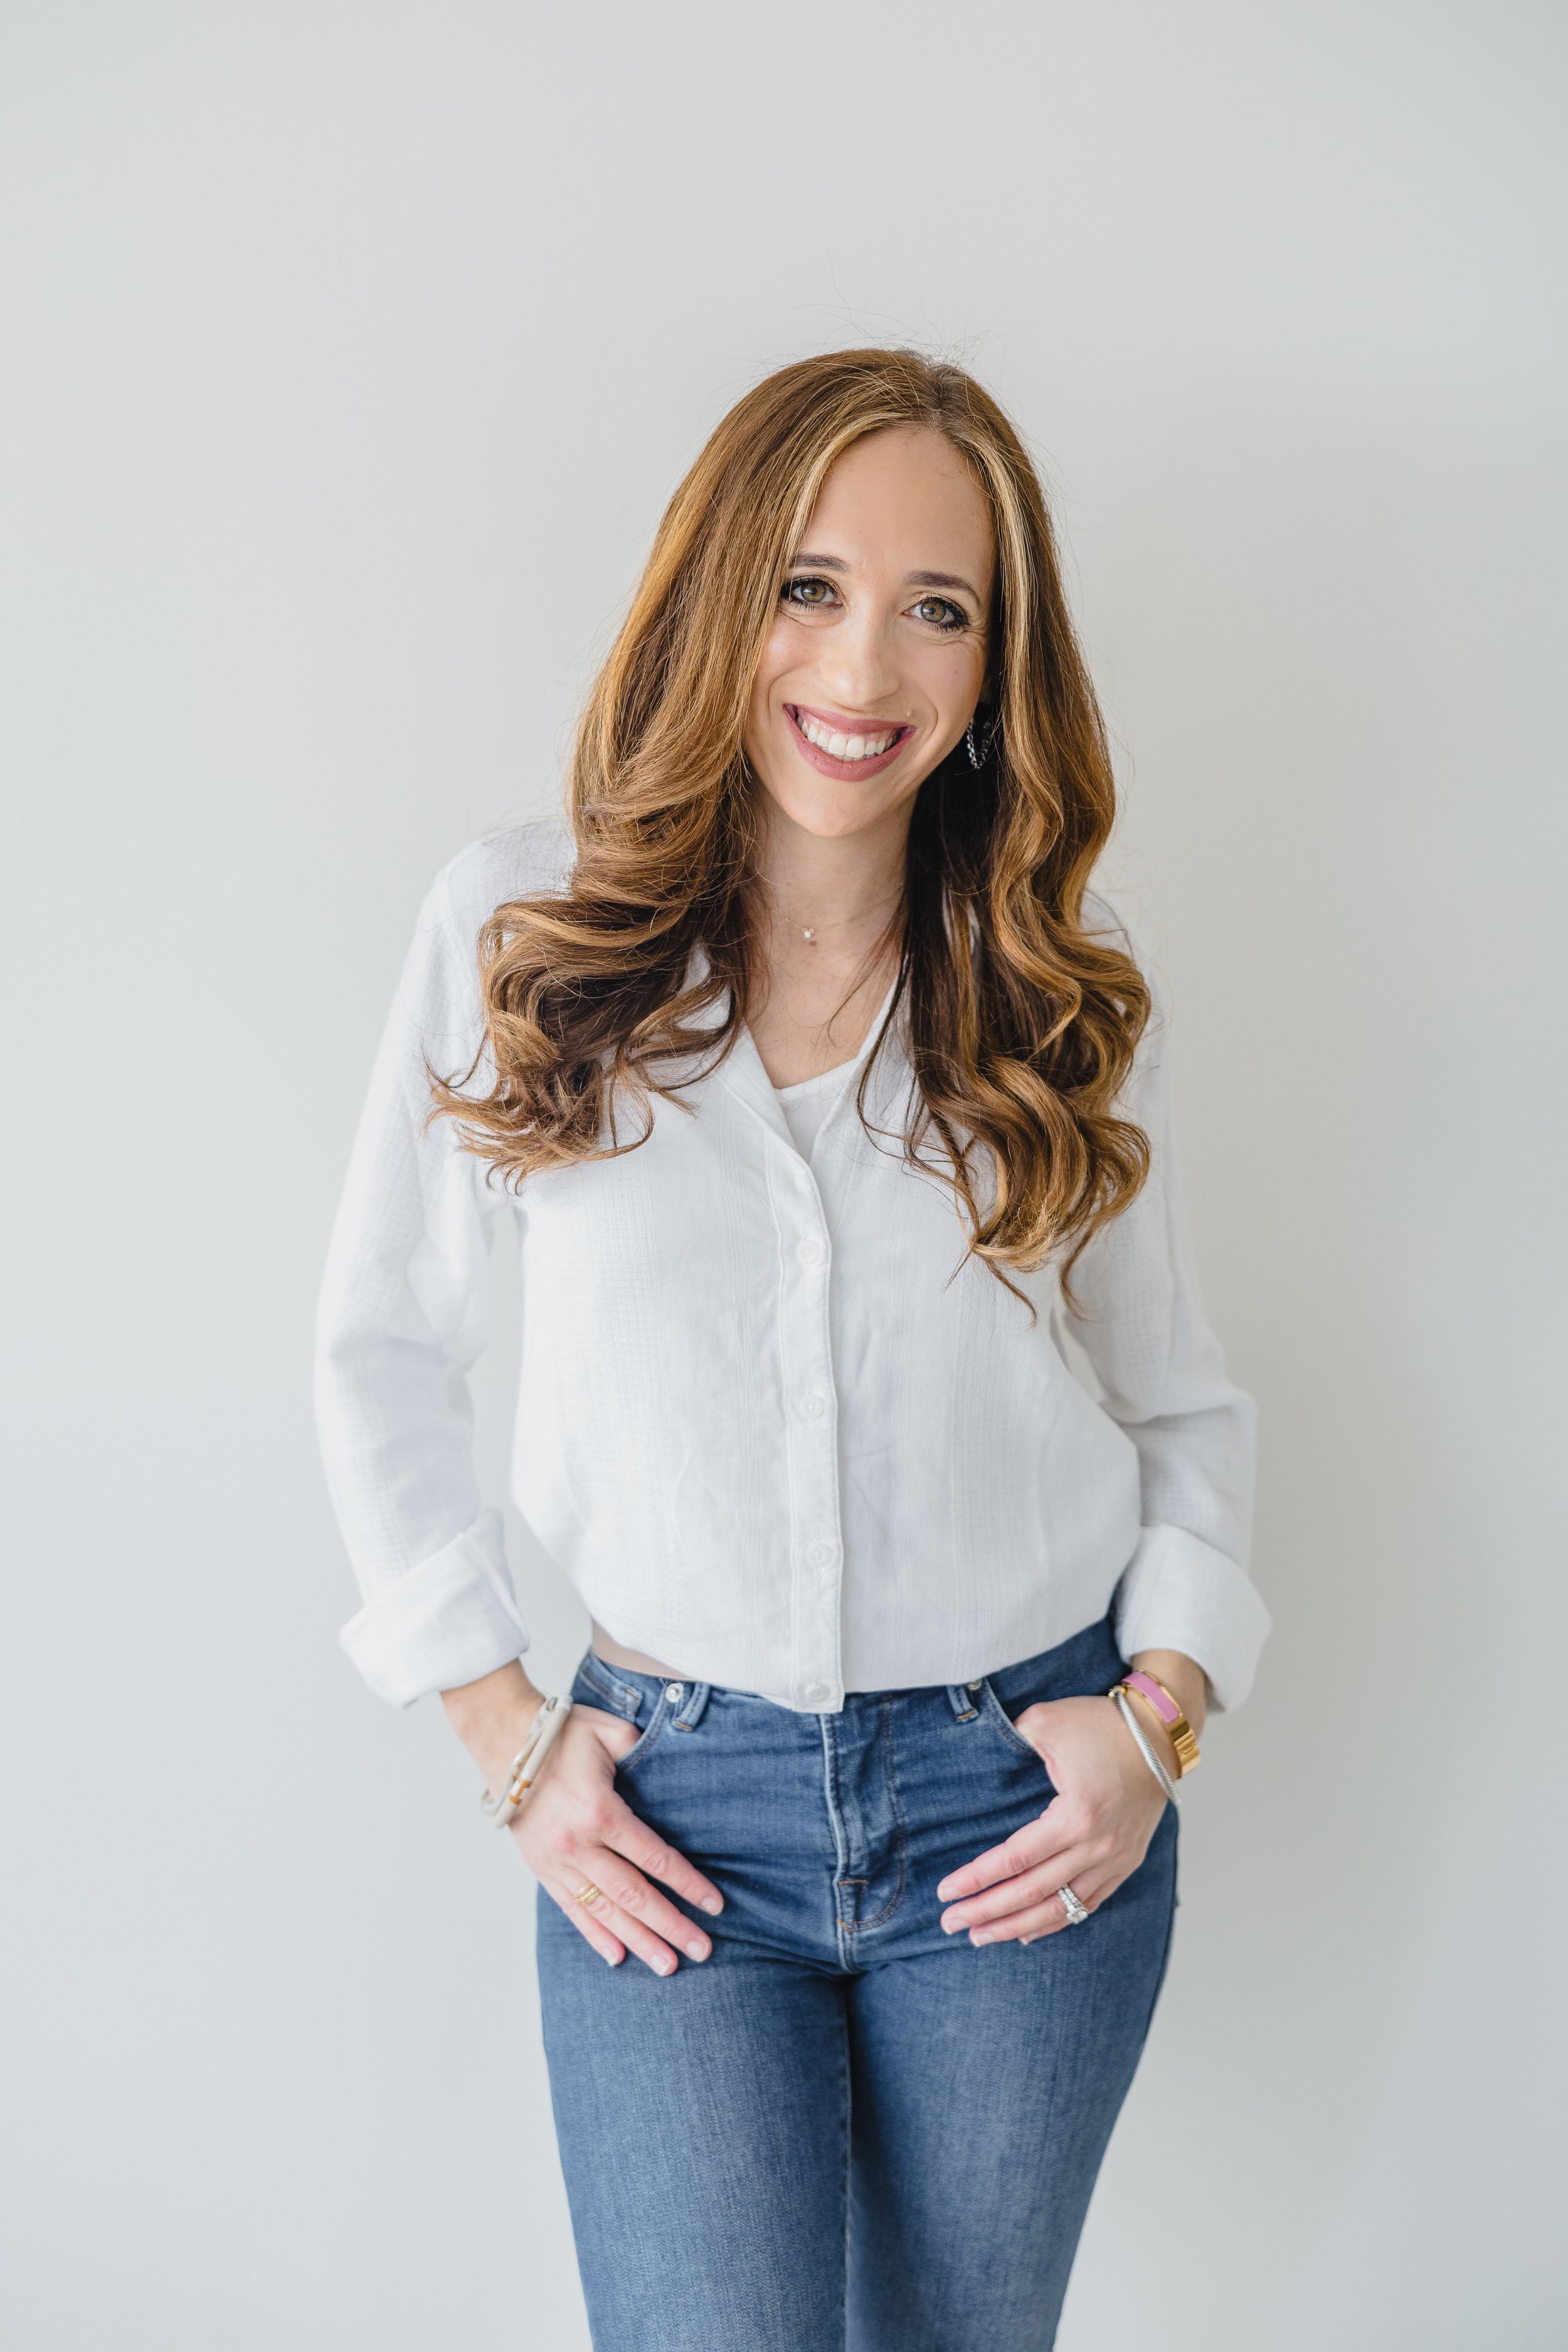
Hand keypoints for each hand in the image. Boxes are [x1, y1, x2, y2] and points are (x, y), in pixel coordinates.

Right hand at [441, 1660, 723, 1974]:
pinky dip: (594, 1935)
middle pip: (633, 1896)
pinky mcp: (540, 1868)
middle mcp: (578, 1844)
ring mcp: (556, 1861)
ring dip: (638, 1941)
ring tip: (667, 1966)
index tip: (714, 1905)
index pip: (654, 1858)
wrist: (503, 1740)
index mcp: (600, 1811)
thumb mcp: (611, 1731)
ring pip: (604, 1911)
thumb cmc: (562, 1731)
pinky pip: (571, 1908)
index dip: (687, 1884)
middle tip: (702, 1950)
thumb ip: (644, 1752)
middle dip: (670, 1925)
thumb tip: (673, 1768)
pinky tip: (617, 1957)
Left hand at [936, 1694, 1168, 1944]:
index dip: (976, 1879)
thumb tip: (975, 1755)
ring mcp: (1115, 1859)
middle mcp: (1096, 1846)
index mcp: (1075, 1815)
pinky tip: (1028, 1933)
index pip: (1014, 1860)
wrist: (1160, 1733)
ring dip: (1016, 1927)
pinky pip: (1087, 1904)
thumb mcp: (1045, 1721)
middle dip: (986, 1913)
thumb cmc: (1101, 1724)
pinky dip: (1056, 1921)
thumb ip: (1008, 1739)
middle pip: (1031, 1893)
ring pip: (1059, 1908)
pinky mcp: (1126, 1862)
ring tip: (980, 1937)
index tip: (945, 1893)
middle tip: (950, 1924)